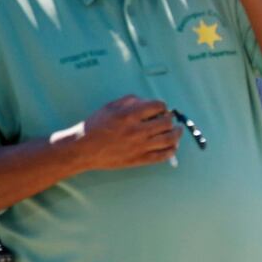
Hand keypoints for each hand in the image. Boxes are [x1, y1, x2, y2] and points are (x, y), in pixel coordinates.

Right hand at [62, 95, 182, 170]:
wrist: (83, 149)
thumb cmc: (96, 125)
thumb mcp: (111, 106)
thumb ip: (131, 101)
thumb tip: (150, 102)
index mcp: (129, 115)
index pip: (158, 106)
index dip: (162, 106)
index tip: (161, 108)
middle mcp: (137, 131)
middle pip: (166, 123)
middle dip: (170, 119)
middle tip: (168, 119)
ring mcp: (139, 146)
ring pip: (169, 140)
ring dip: (177, 134)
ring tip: (177, 131)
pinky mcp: (139, 160)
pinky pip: (163, 156)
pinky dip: (172, 150)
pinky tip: (173, 146)